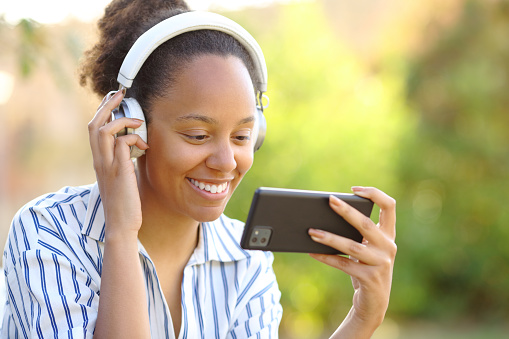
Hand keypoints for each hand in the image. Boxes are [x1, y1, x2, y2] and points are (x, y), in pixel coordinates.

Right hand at [87, 90, 148, 237]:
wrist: (122, 224)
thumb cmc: (125, 203)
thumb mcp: (121, 178)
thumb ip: (123, 161)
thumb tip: (134, 146)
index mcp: (99, 161)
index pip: (94, 130)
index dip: (103, 112)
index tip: (114, 100)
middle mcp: (99, 161)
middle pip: (94, 124)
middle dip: (107, 105)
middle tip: (121, 94)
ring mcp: (108, 165)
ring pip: (104, 131)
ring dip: (122, 120)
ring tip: (138, 121)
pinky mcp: (120, 171)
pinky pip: (122, 144)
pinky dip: (133, 138)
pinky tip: (144, 145)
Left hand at [308, 186, 396, 335]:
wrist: (375, 303)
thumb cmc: (366, 268)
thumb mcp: (367, 249)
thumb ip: (358, 233)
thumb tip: (327, 215)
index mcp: (388, 235)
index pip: (389, 206)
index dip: (374, 194)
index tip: (355, 190)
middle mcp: (388, 247)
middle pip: (366, 224)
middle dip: (346, 211)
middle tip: (329, 200)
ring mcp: (380, 263)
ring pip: (351, 246)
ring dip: (329, 237)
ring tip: (311, 231)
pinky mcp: (369, 278)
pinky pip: (343, 264)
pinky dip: (326, 257)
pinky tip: (311, 251)